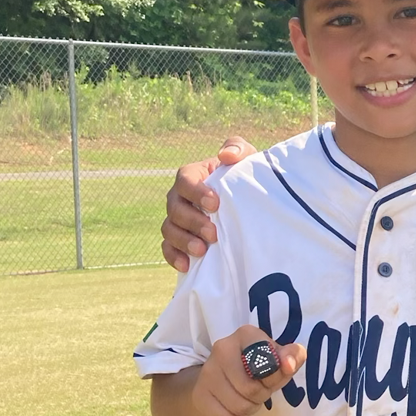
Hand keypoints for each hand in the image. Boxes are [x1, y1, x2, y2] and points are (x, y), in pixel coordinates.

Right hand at [161, 137, 257, 270]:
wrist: (248, 205)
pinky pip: (167, 249)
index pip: (185, 180)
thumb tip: (226, 156)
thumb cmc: (245, 177)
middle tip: (213, 234)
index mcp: (192, 176)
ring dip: (183, 241)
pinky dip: (174, 257)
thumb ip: (237, 149)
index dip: (196, 192)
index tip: (215, 204)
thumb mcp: (247, 158)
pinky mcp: (179, 240)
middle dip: (192, 221)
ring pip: (169, 229)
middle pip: (175, 208)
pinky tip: (187, 266)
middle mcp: (180, 198)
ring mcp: (177, 220)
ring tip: (202, 250)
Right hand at [193, 325, 306, 415]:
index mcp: (245, 335)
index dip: (275, 375)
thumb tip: (289, 364)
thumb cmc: (258, 369)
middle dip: (262, 394)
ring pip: (240, 405)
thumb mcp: (279, 361)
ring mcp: (207, 372)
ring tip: (249, 399)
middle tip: (260, 390)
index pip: (267, 361)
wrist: (221, 382)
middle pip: (251, 388)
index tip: (272, 376)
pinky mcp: (199, 395)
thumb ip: (293, 357)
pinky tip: (235, 408)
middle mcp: (222, 348)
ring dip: (250, 408)